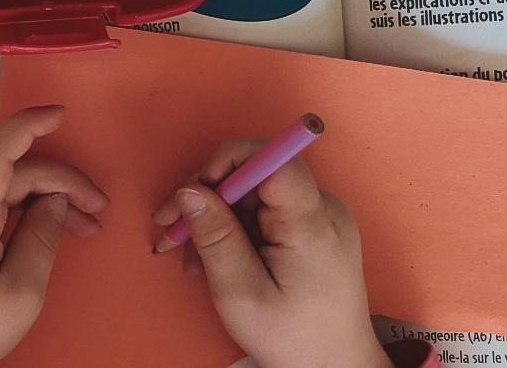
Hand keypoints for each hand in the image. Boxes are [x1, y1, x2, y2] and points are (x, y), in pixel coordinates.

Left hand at [0, 105, 108, 367]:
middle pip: (9, 172)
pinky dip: (14, 208)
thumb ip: (42, 238)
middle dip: (59, 185)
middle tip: (97, 214)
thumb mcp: (20, 293)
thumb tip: (55, 201)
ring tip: (80, 227)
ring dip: (40, 198)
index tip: (59, 114)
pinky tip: (42, 228)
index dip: (28, 126)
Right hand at [152, 140, 389, 367]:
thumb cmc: (292, 338)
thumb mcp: (240, 292)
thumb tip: (189, 190)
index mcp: (311, 222)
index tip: (192, 195)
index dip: (225, 163)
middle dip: (207, 199)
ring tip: (194, 260)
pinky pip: (265, 212)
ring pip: (253, 195)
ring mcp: (320, 218)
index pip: (271, 158)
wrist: (334, 366)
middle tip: (172, 234)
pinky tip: (216, 259)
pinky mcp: (312, 229)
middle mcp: (322, 208)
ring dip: (216, 220)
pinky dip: (235, 230)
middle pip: (254, 175)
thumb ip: (215, 237)